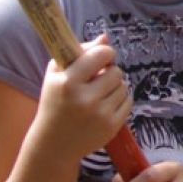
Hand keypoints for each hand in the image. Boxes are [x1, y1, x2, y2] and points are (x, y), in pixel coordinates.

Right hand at [32, 34, 131, 162]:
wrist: (54, 144)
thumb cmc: (54, 103)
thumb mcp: (56, 74)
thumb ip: (79, 52)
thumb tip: (105, 38)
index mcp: (68, 82)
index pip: (102, 55)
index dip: (105, 54)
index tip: (101, 59)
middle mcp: (85, 98)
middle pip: (116, 72)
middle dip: (109, 73)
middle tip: (98, 80)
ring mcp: (100, 114)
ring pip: (124, 87)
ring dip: (115, 87)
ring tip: (100, 94)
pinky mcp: (111, 126)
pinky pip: (128, 102)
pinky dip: (120, 100)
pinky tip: (106, 105)